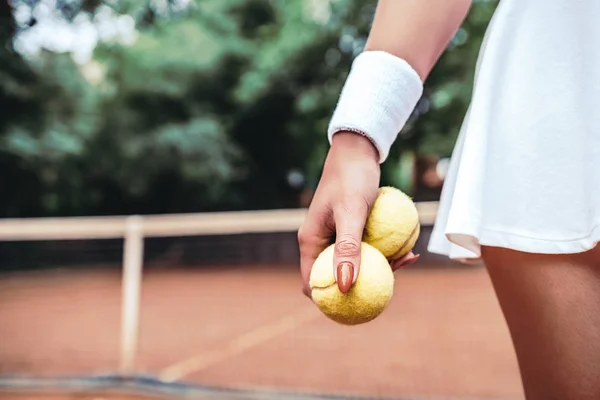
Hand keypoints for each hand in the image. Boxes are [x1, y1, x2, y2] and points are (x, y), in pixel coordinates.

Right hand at [297, 132, 418, 298]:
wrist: (358, 151)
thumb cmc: (352, 178)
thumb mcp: (352, 213)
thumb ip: (348, 249)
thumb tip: (346, 286)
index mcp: (310, 241)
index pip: (312, 283)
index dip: (330, 300)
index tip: (358, 307)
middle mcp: (320, 242)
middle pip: (336, 276)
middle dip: (363, 284)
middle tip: (393, 283)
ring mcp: (335, 236)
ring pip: (355, 263)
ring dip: (380, 267)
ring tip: (408, 260)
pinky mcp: (351, 229)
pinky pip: (367, 248)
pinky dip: (384, 251)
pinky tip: (408, 249)